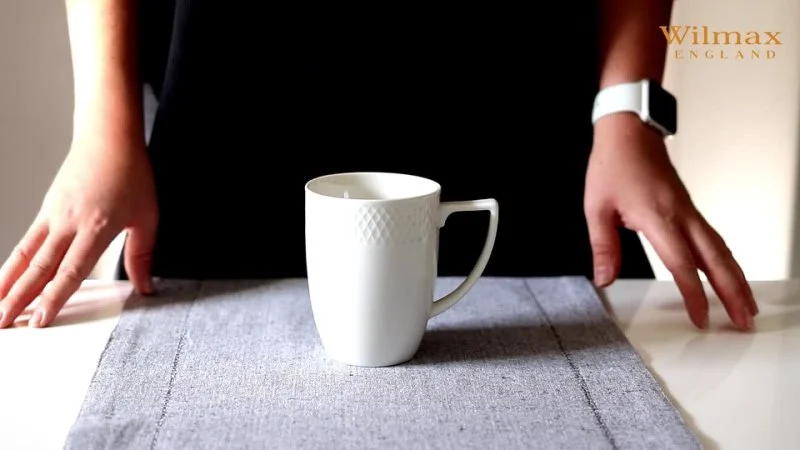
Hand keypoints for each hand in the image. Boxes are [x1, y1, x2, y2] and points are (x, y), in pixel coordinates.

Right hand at [0, 129, 157, 327]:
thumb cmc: (131, 174)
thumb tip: (146, 286)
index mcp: (96, 228)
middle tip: (6, 323)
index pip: (70, 271)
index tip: (41, 320)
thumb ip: (142, 255)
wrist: (109, 139)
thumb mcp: (147, 217)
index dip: (54, 298)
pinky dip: (14, 260)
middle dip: (20, 298)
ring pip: (26, 254)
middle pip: (40, 268)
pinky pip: (27, 239)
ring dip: (8, 282)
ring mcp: (53, 214)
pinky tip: (6, 275)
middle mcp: (69, 223)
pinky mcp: (46, 207)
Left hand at [584, 114, 756, 330]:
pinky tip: (730, 275)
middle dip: (732, 293)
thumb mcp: (596, 208)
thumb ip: (604, 247)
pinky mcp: (689, 209)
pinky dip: (727, 261)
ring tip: (748, 307)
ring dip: (736, 279)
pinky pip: (714, 239)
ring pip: (721, 250)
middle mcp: (681, 215)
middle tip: (744, 322)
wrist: (630, 133)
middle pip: (716, 260)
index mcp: (657, 217)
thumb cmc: (613, 165)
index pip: (681, 263)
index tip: (700, 319)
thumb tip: (604, 279)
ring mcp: (689, 212)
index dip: (693, 294)